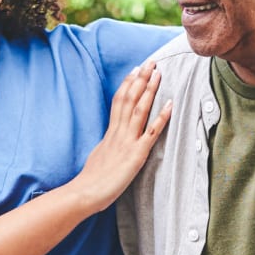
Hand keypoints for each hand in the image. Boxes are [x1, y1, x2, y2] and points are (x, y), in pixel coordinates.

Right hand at [75, 61, 171, 210]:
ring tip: (158, 73)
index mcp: (109, 133)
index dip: (127, 85)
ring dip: (150, 90)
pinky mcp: (136, 154)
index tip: (134, 71)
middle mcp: (118, 133)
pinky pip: (151, 132)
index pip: (118, 102)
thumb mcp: (98, 157)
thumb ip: (106, 146)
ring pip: (139, 109)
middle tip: (150, 62)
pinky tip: (170, 104)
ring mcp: (127, 142)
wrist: (85, 193)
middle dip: (140, 79)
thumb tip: (109, 143)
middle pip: (129, 99)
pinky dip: (161, 117)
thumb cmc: (90, 181)